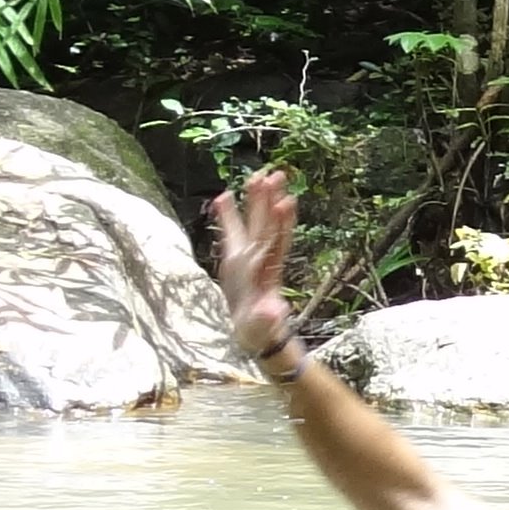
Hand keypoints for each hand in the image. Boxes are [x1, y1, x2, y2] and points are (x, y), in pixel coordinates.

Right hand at [207, 167, 300, 366]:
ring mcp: (251, 256)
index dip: (281, 224)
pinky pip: (235, 232)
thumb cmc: (260, 332)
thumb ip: (267, 318)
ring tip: (256, 175)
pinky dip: (229, 215)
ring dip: (256, 201)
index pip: (276, 244)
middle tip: (275, 175)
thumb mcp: (262, 327)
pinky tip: (222, 196)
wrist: (255, 334)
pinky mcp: (238, 259)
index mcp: (268, 273)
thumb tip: (275, 312)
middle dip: (270, 201)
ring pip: (255, 224)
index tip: (286, 202)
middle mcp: (262, 259)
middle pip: (267, 225)